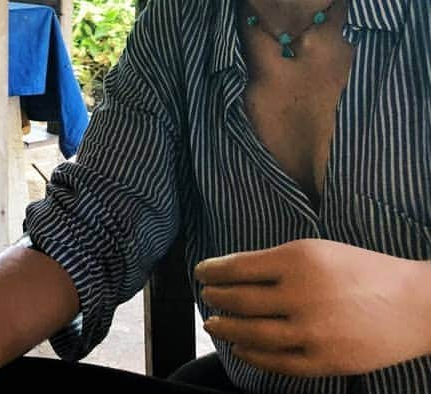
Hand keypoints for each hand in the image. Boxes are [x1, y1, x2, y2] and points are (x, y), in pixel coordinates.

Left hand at [196, 238, 430, 376]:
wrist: (416, 305)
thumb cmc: (365, 271)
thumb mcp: (317, 250)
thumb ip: (276, 262)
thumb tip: (232, 271)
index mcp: (297, 260)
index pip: (237, 267)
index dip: (212, 271)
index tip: (202, 272)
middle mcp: (301, 295)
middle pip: (239, 301)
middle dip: (216, 299)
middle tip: (207, 297)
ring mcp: (311, 331)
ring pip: (251, 334)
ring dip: (226, 329)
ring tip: (214, 323)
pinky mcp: (324, 361)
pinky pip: (276, 362)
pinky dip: (252, 356)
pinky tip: (241, 349)